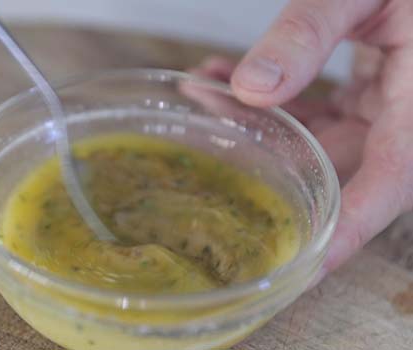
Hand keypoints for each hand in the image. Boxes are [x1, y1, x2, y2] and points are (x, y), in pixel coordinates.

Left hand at [187, 0, 412, 278]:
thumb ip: (310, 31)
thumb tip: (251, 86)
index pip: (388, 184)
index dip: (346, 231)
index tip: (302, 268)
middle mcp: (408, 120)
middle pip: (334, 164)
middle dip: (263, 152)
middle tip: (205, 130)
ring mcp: (391, 110)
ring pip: (317, 139)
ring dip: (257, 118)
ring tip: (202, 90)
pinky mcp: (374, 97)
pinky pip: (321, 112)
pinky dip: (277, 99)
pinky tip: (227, 74)